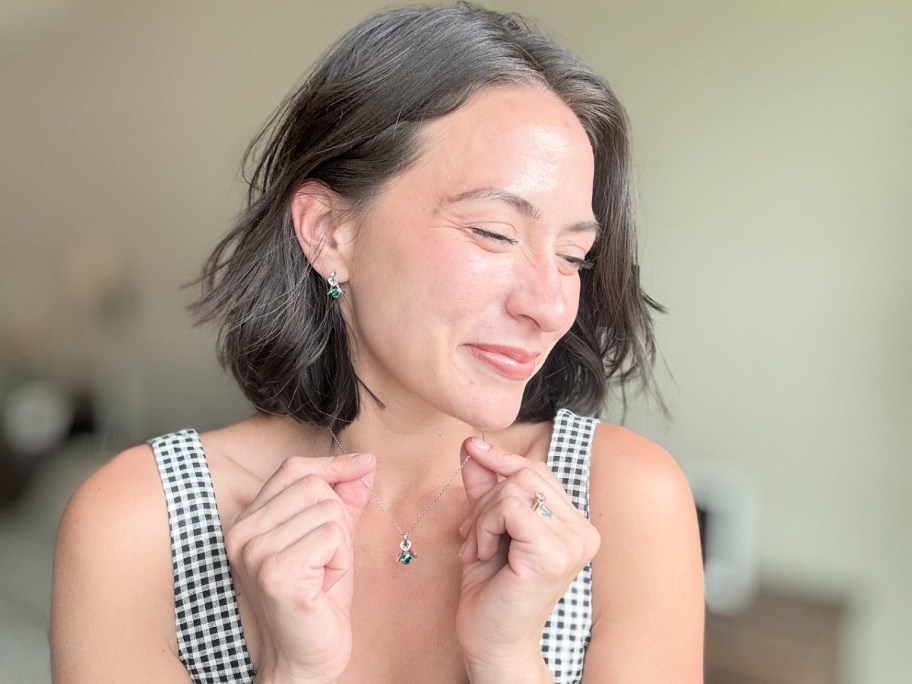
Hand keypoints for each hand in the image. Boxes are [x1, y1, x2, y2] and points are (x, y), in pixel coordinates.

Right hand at [225, 452, 375, 683]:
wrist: (306, 658)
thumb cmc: (317, 600)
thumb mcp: (332, 538)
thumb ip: (345, 499)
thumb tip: (365, 463)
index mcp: (247, 522)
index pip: (293, 469)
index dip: (332, 466)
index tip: (364, 466)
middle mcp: (242, 534)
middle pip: (314, 487)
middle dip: (337, 519)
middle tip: (326, 558)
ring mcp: (256, 553)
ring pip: (328, 511)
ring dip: (340, 545)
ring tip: (322, 574)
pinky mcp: (278, 573)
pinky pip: (333, 537)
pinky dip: (341, 561)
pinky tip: (324, 585)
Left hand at [456, 437, 599, 680]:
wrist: (490, 642)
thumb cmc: (491, 589)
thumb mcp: (486, 526)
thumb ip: (485, 486)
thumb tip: (472, 442)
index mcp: (575, 524)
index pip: (538, 470)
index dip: (502, 461)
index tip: (471, 451)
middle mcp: (584, 531)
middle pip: (526, 473)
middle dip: (486, 499)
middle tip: (471, 536)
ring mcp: (574, 543)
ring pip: (515, 488)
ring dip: (481, 516)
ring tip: (475, 550)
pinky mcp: (554, 554)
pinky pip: (510, 507)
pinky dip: (484, 526)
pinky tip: (480, 555)